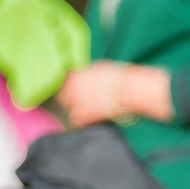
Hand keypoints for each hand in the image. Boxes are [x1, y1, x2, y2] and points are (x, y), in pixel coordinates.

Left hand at [58, 62, 173, 126]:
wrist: (126, 90)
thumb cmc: (117, 76)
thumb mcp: (100, 67)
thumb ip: (88, 72)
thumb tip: (86, 75)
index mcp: (75, 75)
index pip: (65, 80)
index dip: (72, 85)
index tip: (78, 88)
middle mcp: (72, 89)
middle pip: (63, 96)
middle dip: (71, 98)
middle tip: (82, 101)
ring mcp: (77, 103)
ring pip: (69, 109)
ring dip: (77, 110)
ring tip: (88, 111)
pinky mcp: (84, 115)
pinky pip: (78, 121)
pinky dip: (84, 121)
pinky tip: (92, 119)